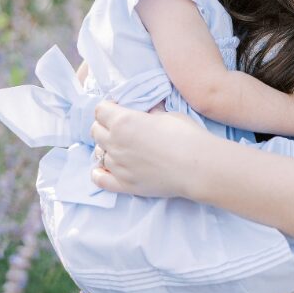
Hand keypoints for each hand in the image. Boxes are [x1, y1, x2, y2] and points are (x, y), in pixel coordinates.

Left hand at [88, 101, 206, 196]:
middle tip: (119, 128)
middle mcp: (115, 142)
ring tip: (120, 148)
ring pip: (98, 153)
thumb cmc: (186, 136)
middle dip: (104, 126)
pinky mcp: (124, 184)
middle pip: (95, 130)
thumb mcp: (166, 115)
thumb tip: (146, 111)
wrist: (198, 167)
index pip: (100, 110)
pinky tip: (104, 169)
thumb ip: (149, 113)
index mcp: (123, 121)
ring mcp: (118, 165)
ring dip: (106, 148)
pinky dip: (98, 173)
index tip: (118, 108)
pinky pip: (100, 179)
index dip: (108, 107)